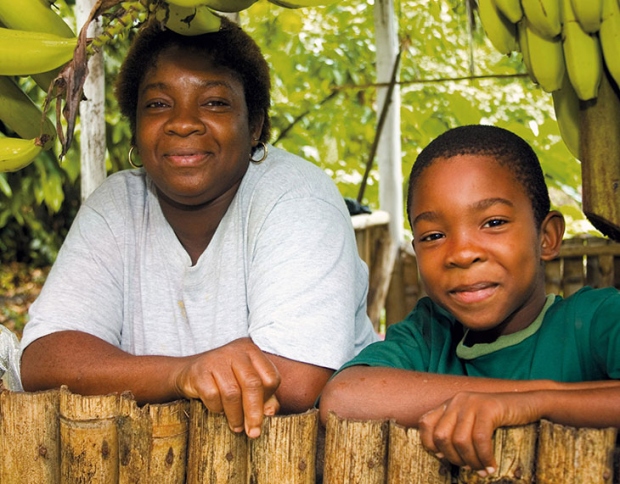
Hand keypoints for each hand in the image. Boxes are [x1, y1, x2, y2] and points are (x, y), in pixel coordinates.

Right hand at [172, 337, 280, 437]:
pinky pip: (212, 395)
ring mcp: (216, 359)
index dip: (268, 398)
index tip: (263, 413)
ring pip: (232, 392)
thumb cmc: (225, 380)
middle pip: (253, 384)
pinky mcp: (199, 371)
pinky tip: (218, 411)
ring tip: (236, 426)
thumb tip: (271, 412)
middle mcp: (236, 351)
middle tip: (253, 432)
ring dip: (235, 415)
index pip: (271, 377)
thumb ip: (264, 396)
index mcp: (252, 351)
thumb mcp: (247, 384)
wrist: (189, 372)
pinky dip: (217, 408)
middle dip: (254, 412)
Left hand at [417, 391, 539, 474]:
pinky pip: (480, 439)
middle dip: (453, 457)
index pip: (425, 423)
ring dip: (471, 461)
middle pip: (441, 436)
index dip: (431, 444)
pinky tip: (491, 466)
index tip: (444, 458)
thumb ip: (455, 431)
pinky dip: (485, 457)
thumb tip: (439, 454)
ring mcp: (472, 403)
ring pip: (460, 440)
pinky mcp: (488, 408)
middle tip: (469, 467)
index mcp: (449, 404)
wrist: (527, 404)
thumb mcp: (471, 422)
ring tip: (482, 470)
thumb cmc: (499, 420)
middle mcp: (457, 401)